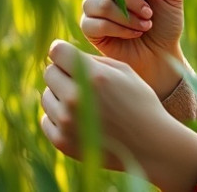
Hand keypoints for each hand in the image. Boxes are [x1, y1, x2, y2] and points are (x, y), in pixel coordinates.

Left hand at [41, 40, 196, 189]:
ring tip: (84, 103)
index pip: (57, 52)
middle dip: (63, 72)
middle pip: (49, 72)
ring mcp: (66, 122)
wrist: (150, 145)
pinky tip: (79, 119)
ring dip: (60, 95)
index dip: (63, 51)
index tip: (68, 56)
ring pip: (46, 96)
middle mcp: (75, 98)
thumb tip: (62, 56)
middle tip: (81, 81)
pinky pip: (46, 120)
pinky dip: (59, 117)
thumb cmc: (140, 102)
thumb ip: (92, 60)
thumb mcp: (124, 72)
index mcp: (94, 76)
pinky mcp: (62, 141)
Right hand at [81, 0, 185, 90]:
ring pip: (98, 3)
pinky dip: (119, 29)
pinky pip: (94, 23)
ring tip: (146, 25)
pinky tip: (135, 34)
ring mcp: (93, 6)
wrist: (160, 54)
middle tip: (149, 12)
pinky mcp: (89, 28)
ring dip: (126, 16)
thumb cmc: (165, 22)